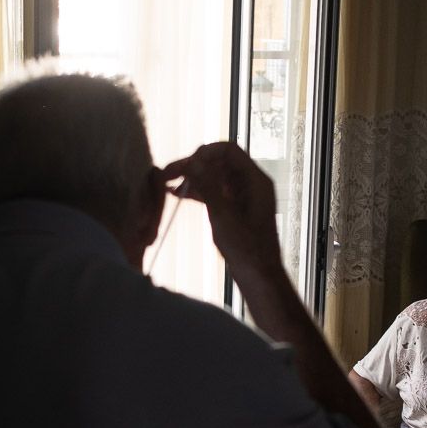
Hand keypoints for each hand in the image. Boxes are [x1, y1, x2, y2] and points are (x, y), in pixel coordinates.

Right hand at [161, 142, 280, 278]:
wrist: (259, 277)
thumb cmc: (247, 250)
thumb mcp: (223, 215)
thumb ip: (207, 186)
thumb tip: (192, 162)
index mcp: (255, 180)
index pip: (228, 150)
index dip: (203, 154)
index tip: (182, 166)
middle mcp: (251, 183)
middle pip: (219, 162)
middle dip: (194, 165)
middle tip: (168, 174)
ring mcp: (244, 196)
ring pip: (214, 177)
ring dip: (193, 179)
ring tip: (167, 184)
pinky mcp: (236, 209)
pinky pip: (215, 192)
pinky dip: (198, 192)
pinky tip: (177, 195)